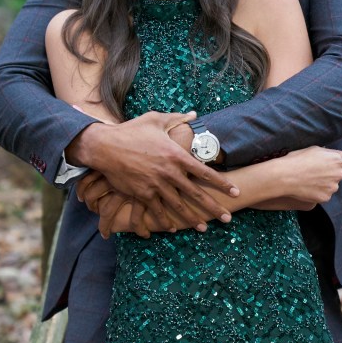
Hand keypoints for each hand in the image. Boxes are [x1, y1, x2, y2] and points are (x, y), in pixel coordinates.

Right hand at [67, 111, 236, 232]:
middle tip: (227, 218)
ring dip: (193, 218)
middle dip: (213, 207)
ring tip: (204, 227)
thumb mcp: (156, 120)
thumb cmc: (132, 131)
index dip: (222, 183)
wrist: (106, 146)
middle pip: (196, 194)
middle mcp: (169, 172)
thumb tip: (194, 114)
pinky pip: (157, 210)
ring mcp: (156, 185)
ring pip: (179, 205)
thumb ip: (177, 119)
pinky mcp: (142, 194)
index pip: (205, 172)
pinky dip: (165, 220)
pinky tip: (173, 228)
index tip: (235, 192)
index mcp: (176, 155)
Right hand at [276, 147, 341, 205]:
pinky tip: (308, 188)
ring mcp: (332, 187)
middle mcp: (338, 174)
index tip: (333, 167)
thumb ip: (333, 152)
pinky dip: (319, 193)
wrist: (284, 176)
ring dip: (325, 184)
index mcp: (337, 160)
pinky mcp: (325, 198)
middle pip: (339, 176)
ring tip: (309, 180)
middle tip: (315, 173)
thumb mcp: (315, 150)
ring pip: (332, 186)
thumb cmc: (298, 159)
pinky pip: (325, 195)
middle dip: (331, 175)